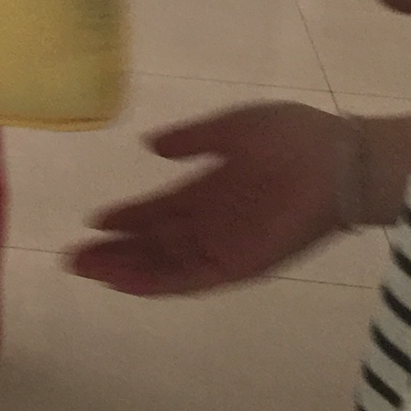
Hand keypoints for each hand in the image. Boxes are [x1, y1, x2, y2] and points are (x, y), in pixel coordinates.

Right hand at [68, 103, 351, 296]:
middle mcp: (213, 223)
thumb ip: (192, 140)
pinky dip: (157, 282)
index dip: (128, 218)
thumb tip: (152, 145)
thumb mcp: (232, 128)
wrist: (338, 160)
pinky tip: (124, 282)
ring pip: (165, 265)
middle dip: (115, 251)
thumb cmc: (292, 137)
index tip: (92, 221)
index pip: (161, 210)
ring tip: (87, 270)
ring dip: (126, 269)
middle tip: (72, 257)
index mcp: (212, 189)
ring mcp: (225, 246)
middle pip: (155, 244)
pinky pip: (190, 279)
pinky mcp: (239, 265)